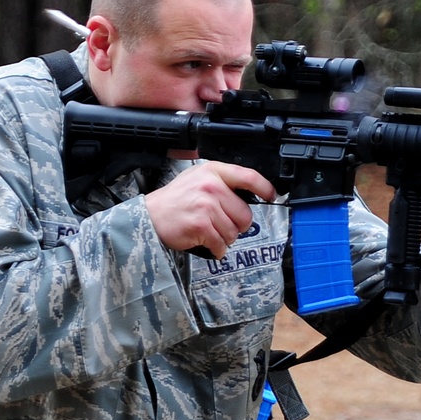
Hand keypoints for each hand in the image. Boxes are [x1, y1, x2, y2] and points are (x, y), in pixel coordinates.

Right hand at [144, 161, 276, 258]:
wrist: (150, 217)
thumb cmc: (174, 200)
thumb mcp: (197, 178)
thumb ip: (221, 181)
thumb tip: (249, 192)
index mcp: (212, 171)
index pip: (248, 176)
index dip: (264, 188)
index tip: (271, 195)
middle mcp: (211, 185)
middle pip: (245, 214)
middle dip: (237, 225)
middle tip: (222, 224)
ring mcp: (206, 205)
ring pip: (234, 232)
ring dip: (224, 238)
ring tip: (208, 231)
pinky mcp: (201, 224)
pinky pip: (221, 244)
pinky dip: (216, 248)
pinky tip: (205, 241)